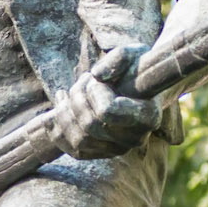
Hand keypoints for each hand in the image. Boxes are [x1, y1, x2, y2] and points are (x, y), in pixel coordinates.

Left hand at [49, 45, 161, 160]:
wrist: (137, 84)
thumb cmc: (135, 67)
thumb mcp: (132, 53)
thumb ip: (118, 58)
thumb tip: (97, 75)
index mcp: (148, 115)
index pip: (108, 111)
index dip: (94, 92)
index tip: (97, 79)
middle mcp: (135, 138)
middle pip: (90, 125)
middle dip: (77, 97)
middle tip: (83, 80)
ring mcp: (118, 149)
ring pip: (78, 140)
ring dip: (65, 112)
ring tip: (70, 92)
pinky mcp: (101, 153)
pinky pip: (73, 149)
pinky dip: (60, 129)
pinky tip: (61, 105)